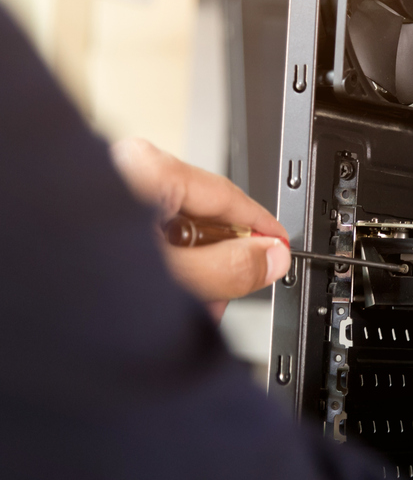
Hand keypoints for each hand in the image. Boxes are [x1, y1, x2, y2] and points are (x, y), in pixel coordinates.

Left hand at [111, 138, 290, 317]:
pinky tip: (156, 298)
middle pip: (201, 217)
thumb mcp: (166, 276)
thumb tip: (270, 258)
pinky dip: (158, 268)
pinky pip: (145, 239)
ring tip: (184, 310)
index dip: (262, 229)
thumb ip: (226, 268)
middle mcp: (127, 172)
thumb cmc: (64, 273)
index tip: (280, 251)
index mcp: (147, 169)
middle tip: (226, 297)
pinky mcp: (94, 218)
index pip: (229, 196)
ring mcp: (106, 194)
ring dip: (188, 272)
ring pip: (174, 233)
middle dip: (218, 263)